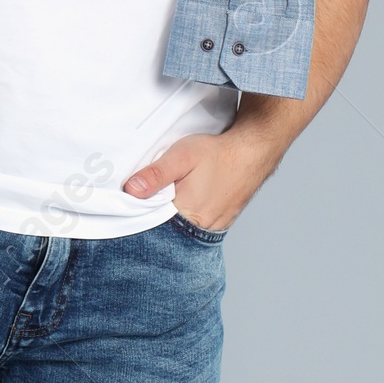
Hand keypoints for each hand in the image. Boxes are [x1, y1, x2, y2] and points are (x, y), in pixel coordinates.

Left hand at [122, 122, 278, 231]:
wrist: (253, 151)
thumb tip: (132, 189)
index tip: (130, 205)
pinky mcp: (221, 222)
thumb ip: (156, 174)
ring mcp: (214, 227)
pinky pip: (198, 227)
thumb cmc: (218, 153)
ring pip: (184, 231)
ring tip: (170, 200)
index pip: (153, 224)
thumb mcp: (181, 157)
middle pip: (168, 230)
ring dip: (173, 220)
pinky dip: (188, 220)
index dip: (141, 215)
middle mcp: (202, 227)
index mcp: (187, 214)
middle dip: (156, 218)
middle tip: (151, 199)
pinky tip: (185, 204)